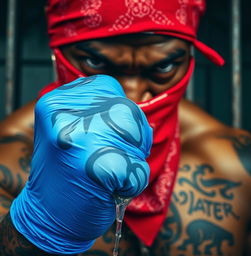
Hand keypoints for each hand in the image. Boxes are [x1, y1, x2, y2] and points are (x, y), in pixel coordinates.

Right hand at [11, 75, 151, 253]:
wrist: (49, 217)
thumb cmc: (68, 172)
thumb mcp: (72, 129)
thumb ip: (96, 110)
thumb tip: (133, 104)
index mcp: (57, 101)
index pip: (108, 88)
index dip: (119, 112)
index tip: (110, 133)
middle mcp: (64, 114)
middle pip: (126, 109)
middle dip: (134, 135)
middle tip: (116, 157)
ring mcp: (79, 138)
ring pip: (135, 134)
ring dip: (134, 157)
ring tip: (112, 171)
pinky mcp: (95, 166)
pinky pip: (136, 167)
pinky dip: (134, 181)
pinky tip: (112, 188)